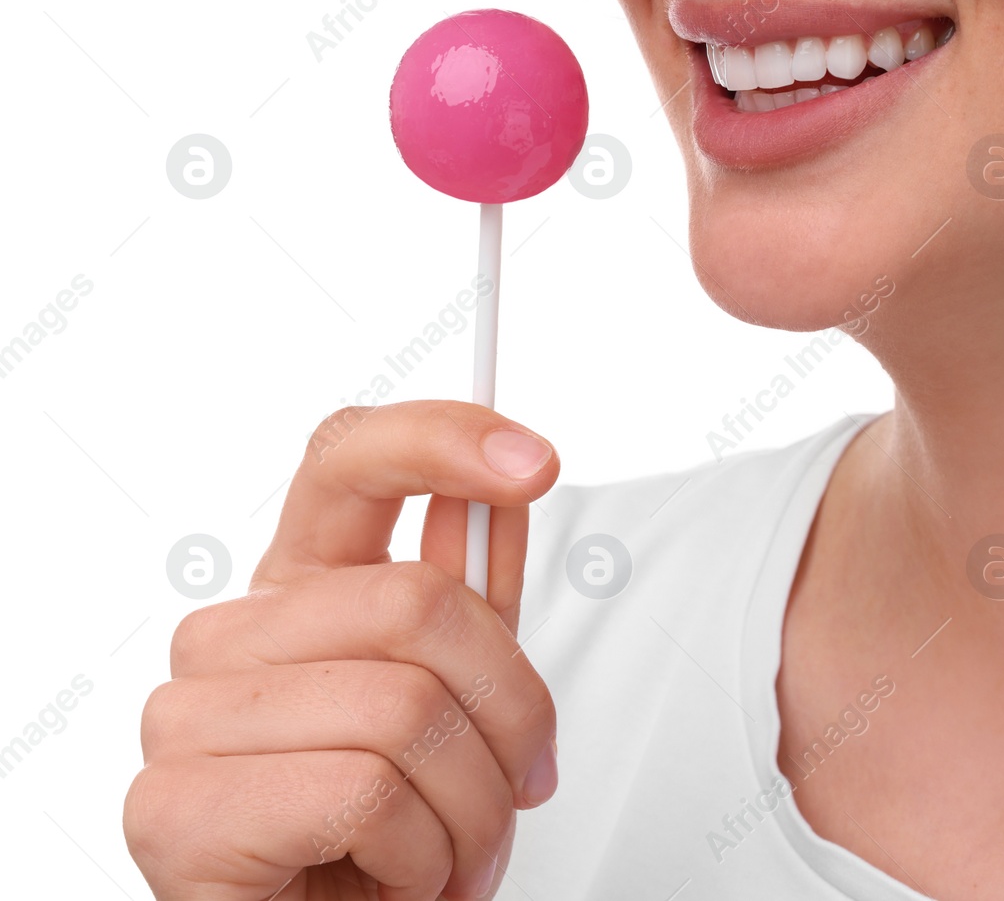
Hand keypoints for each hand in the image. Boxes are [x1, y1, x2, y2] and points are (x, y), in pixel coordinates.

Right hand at [124, 400, 560, 900]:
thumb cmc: (386, 833)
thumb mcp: (461, 700)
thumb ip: (478, 598)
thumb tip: (502, 492)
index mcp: (295, 594)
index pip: (345, 461)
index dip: (441, 439)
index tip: (534, 461)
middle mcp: (229, 639)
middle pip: (418, 600)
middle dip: (511, 712)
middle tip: (518, 783)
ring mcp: (186, 718)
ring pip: (407, 708)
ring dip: (473, 806)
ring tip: (447, 847)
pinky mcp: (177, 808)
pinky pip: (366, 792)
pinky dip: (418, 855)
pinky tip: (386, 876)